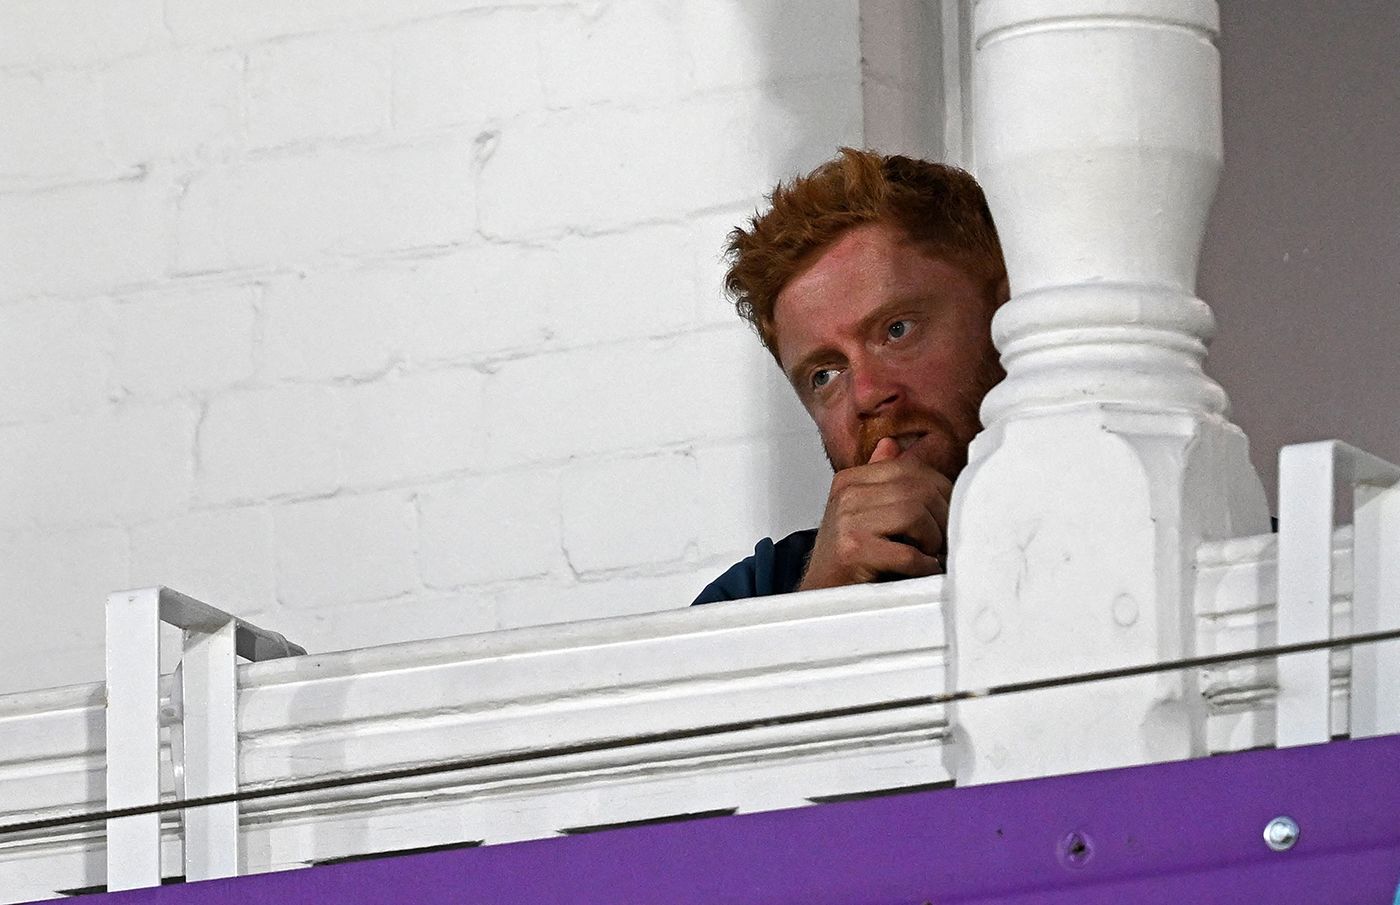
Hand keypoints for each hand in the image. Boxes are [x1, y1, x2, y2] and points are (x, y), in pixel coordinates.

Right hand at [797, 436, 950, 590]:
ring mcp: (848, 522)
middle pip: (918, 489)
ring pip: (916, 514)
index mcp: (850, 481)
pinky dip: (924, 565)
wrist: (819, 596)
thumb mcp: (859, 512)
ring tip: (928, 554)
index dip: (939, 492)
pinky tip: (921, 570)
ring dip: (933, 540)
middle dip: (941, 517)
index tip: (943, 516)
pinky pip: (908, 552)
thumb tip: (890, 445)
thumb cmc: (845, 559)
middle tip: (941, 540)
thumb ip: (878, 479)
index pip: (910, 469)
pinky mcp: (854, 551)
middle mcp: (847, 496)